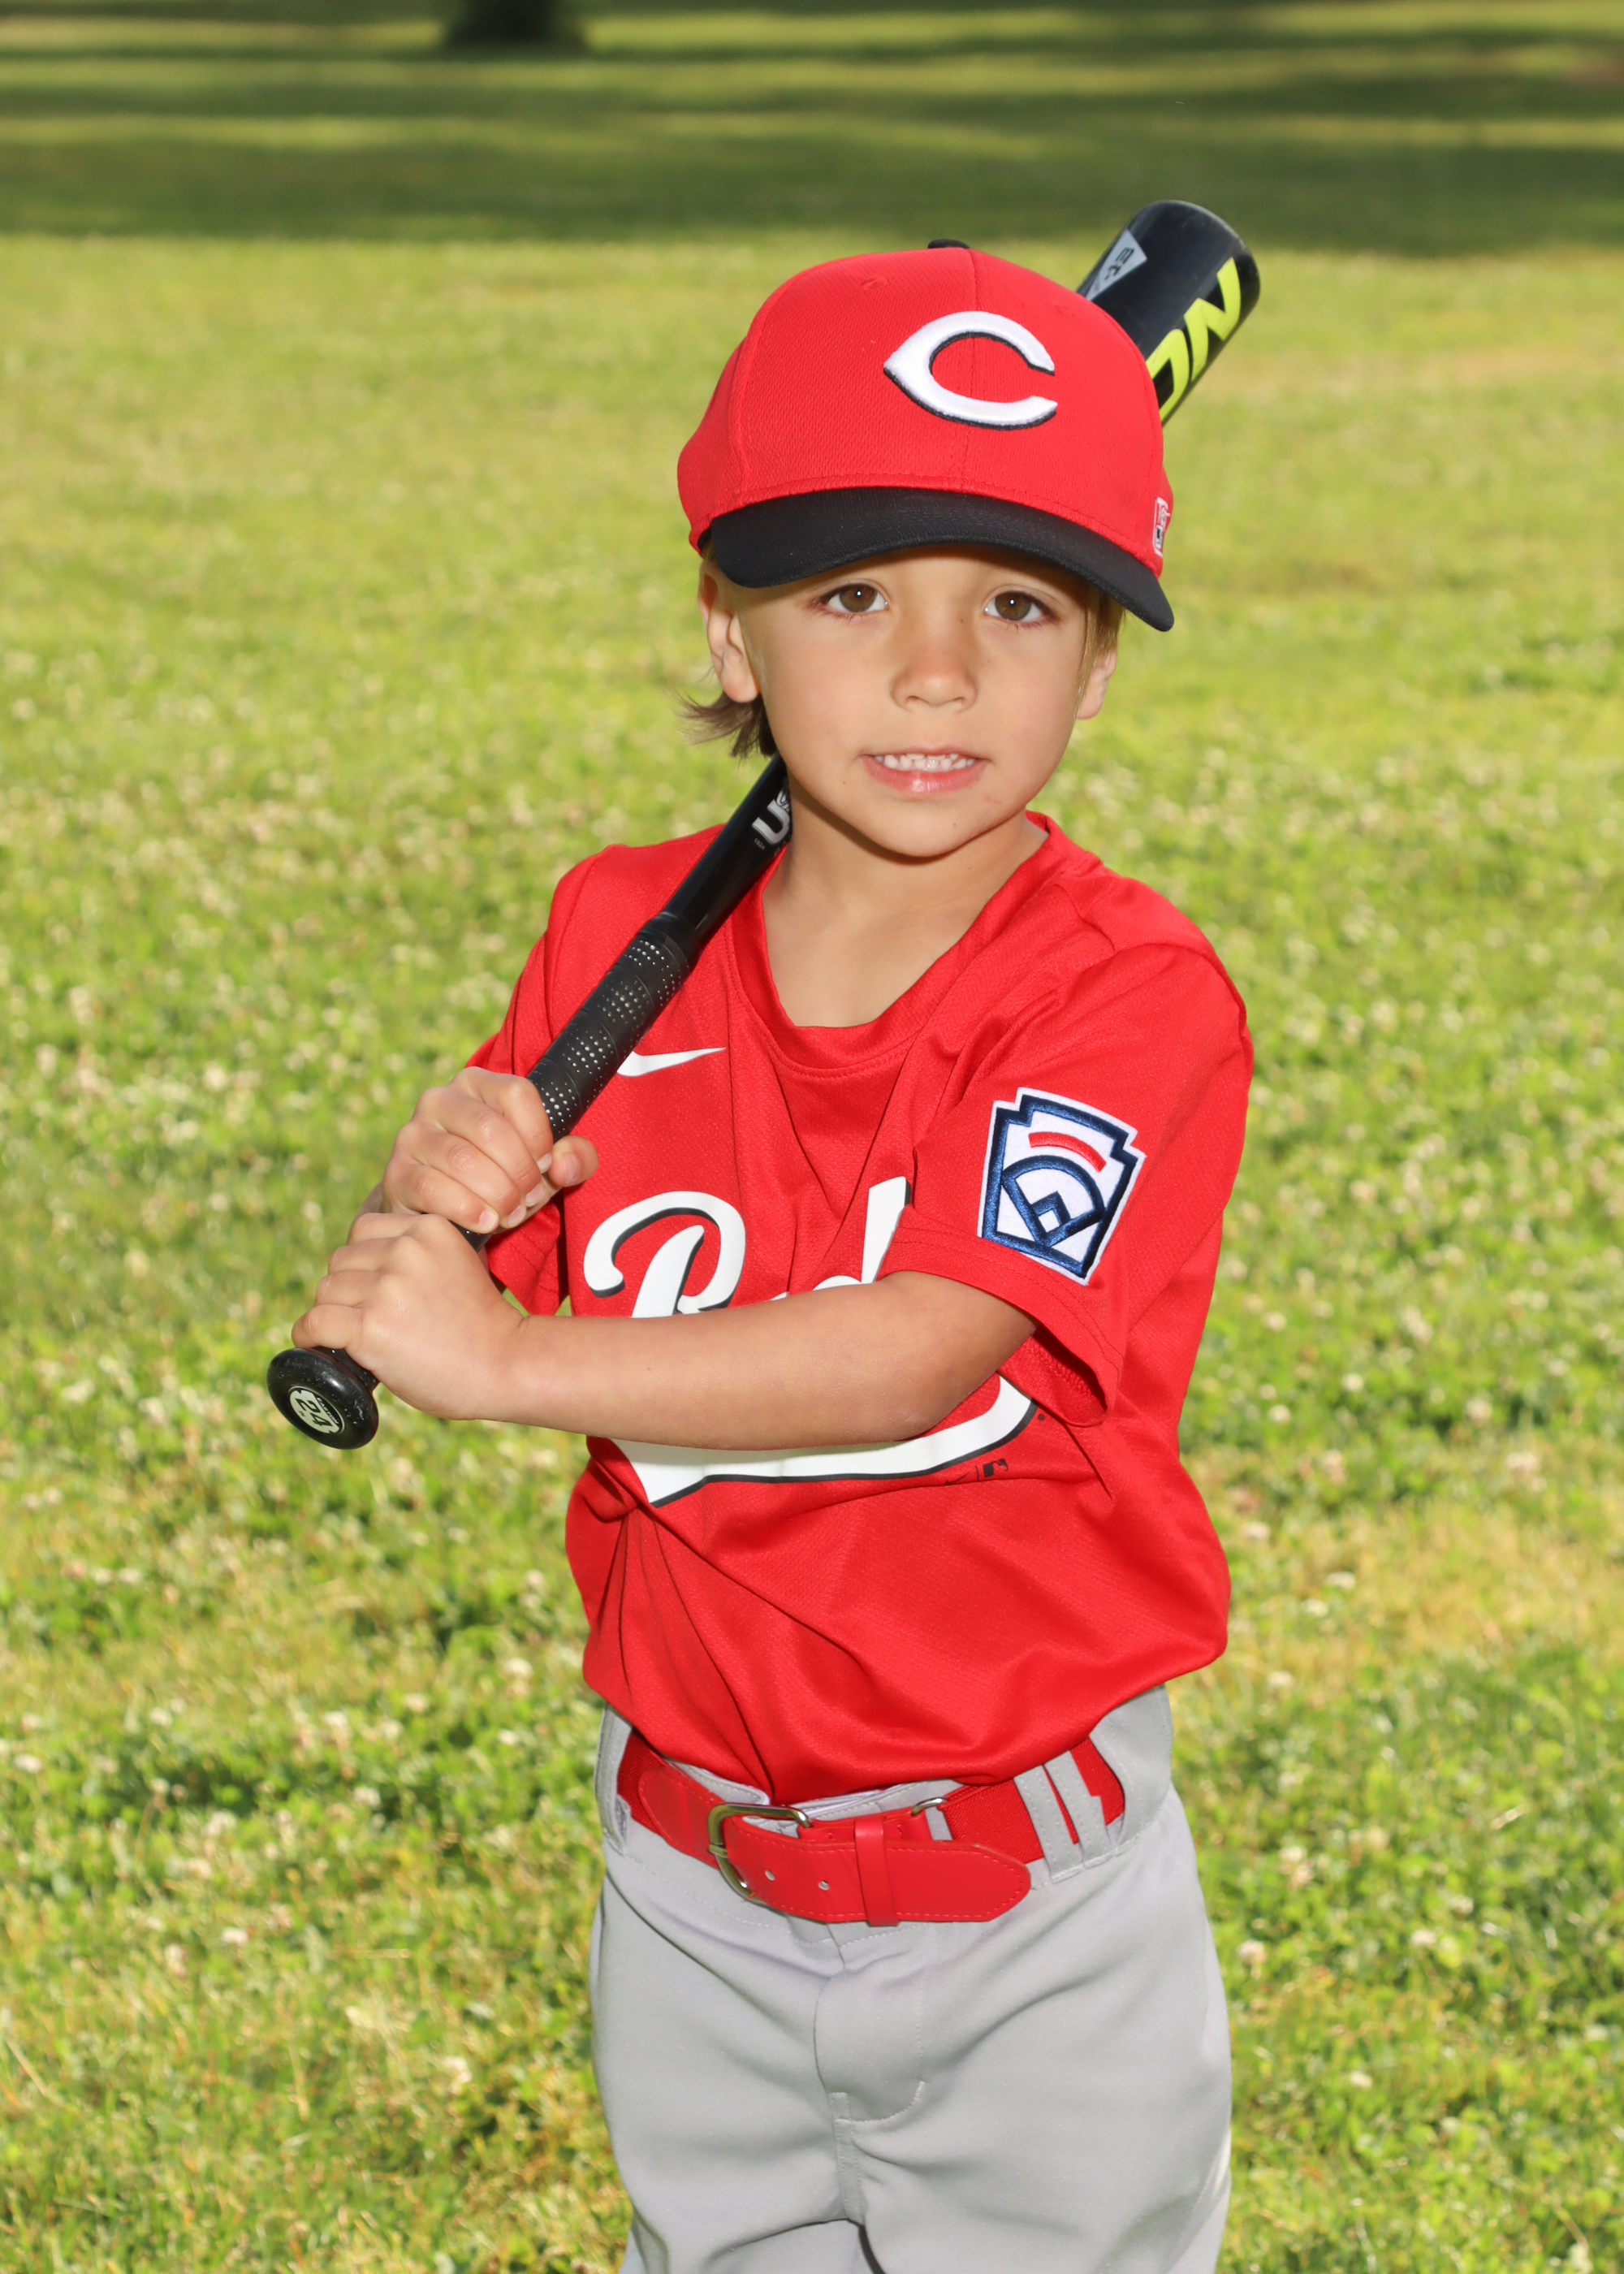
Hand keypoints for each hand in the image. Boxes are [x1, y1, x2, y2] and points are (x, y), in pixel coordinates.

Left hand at [292, 1213, 536, 1420]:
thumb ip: (424, 1252)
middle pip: (340, 1261)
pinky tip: (315, 1343)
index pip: (363, 1229)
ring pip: (325, 1291)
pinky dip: (309, 1335)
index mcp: (427, 1228)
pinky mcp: (371, 1326)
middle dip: (346, 1289)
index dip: (361, 1261)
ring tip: (351, 1337)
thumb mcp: (459, 1265)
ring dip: (331, 1314)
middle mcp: (406, 1250)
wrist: (507, 1365)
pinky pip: (315, 1323)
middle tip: (366, 1318)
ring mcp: (387, 1287)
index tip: (370, 1287)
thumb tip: (371, 1256)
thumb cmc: (482, 1324)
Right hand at [375, 1066, 597, 1234]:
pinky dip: (468, 1208)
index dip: (539, 1134)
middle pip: (491, 1130)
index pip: (517, 1093)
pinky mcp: (397, 1173)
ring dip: (498, 1194)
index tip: (546, 1165)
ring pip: (464, 1161)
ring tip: (512, 1214)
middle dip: (520, 1172)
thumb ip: (573, 1159)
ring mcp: (412, 1135)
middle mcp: (438, 1100)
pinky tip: (486, 1221)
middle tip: (530, 1199)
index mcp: (476, 1084)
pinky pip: (434, 1188)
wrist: (445, 1215)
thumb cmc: (501, 1179)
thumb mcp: (544, 1167)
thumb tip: (563, 1164)